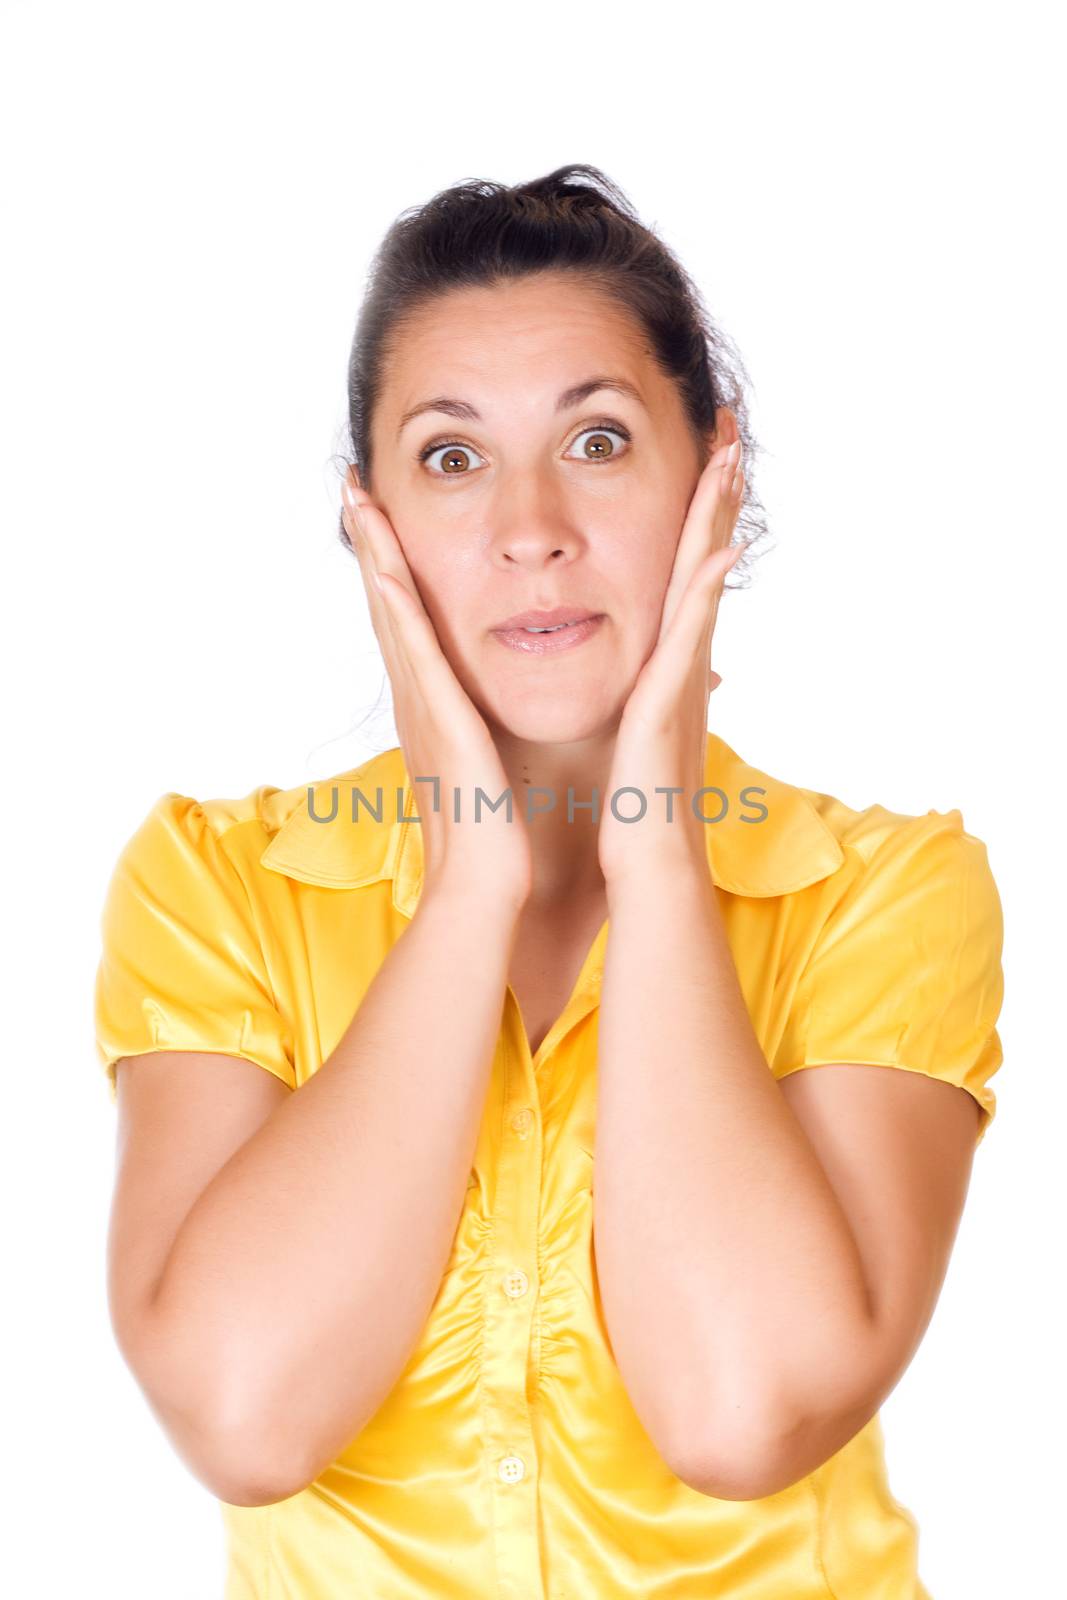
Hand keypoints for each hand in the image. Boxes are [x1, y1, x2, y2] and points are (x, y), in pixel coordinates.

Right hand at [342, 471, 532, 910]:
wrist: (486, 897)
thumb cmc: (500, 850)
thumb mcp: (505, 777)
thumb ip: (513, 747)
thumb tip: (545, 734)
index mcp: (438, 715)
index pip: (415, 628)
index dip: (397, 573)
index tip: (389, 523)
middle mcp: (420, 705)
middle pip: (389, 608)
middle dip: (372, 546)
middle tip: (354, 487)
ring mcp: (422, 712)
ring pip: (392, 616)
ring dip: (374, 555)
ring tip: (357, 499)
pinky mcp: (438, 725)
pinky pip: (415, 656)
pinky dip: (395, 608)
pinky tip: (382, 567)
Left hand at [597, 438, 746, 888]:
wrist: (646, 869)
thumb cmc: (632, 812)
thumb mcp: (631, 740)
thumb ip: (638, 704)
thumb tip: (635, 687)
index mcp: (666, 671)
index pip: (680, 578)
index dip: (692, 521)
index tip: (698, 463)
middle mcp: (683, 666)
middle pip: (702, 562)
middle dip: (714, 497)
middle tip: (726, 431)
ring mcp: (681, 682)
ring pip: (703, 583)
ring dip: (717, 520)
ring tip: (729, 459)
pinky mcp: (669, 707)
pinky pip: (689, 637)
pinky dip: (704, 593)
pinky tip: (718, 550)